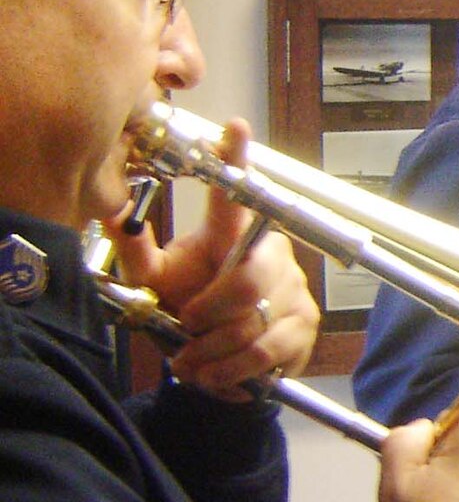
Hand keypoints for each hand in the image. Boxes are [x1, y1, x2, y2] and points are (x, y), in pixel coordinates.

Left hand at [104, 118, 319, 398]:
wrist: (219, 361)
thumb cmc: (188, 308)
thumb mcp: (157, 280)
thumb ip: (136, 250)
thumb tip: (111, 212)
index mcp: (232, 235)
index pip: (236, 192)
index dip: (236, 161)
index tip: (234, 128)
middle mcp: (270, 254)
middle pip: (248, 281)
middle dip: (209, 312)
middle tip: (187, 324)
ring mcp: (293, 289)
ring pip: (252, 322)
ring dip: (211, 350)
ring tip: (191, 361)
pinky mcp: (304, 325)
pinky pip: (266, 350)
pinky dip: (230, 369)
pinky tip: (213, 374)